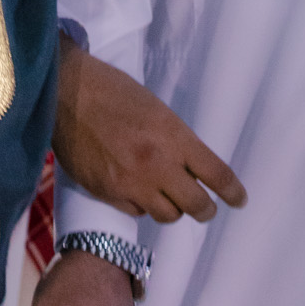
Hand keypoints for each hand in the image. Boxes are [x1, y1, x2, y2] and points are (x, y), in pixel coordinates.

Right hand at [53, 37, 245, 223]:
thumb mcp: (156, 109)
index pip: (216, 174)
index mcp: (174, 136)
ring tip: (167, 198)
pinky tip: (135, 191)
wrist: (65, 92)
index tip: (239, 200)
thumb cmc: (112, 90)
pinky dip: (141, 205)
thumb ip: (175, 140)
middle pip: (197, 205)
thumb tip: (189, 165)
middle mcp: (157, 164)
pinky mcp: (107, 193)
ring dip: (172, 208)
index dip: (232, 192)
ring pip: (168, 215)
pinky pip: (136, 212)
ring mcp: (131, 182)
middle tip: (205, 207)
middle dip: (205, 208)